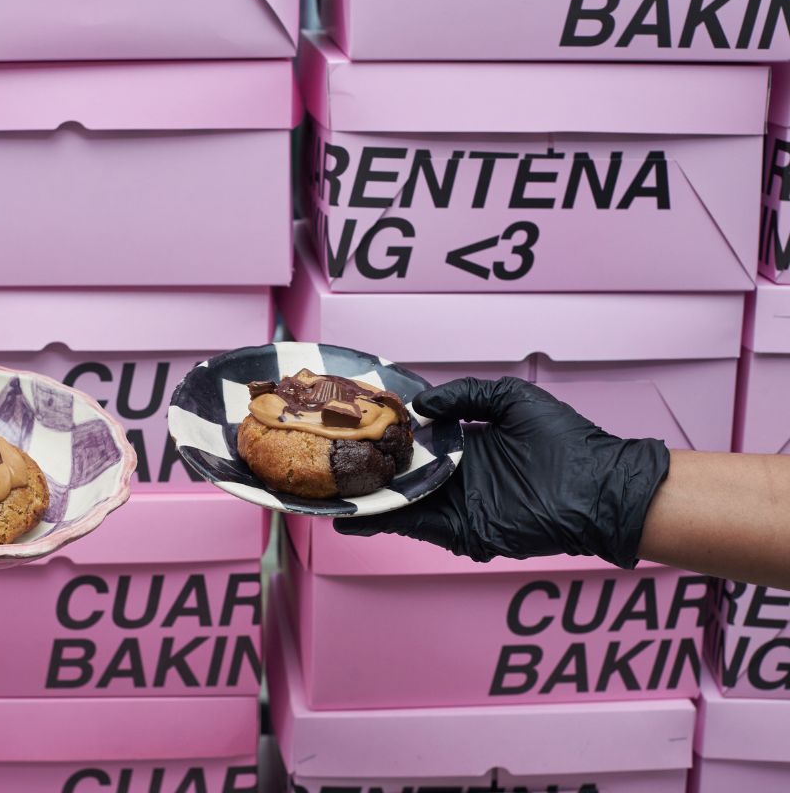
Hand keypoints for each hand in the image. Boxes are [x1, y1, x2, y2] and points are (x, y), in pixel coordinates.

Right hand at [337, 377, 669, 568]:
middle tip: (330, 453)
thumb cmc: (566, 441)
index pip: (418, 438)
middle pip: (403, 470)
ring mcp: (456, 503)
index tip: (357, 420)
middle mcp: (457, 474)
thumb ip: (466, 394)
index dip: (388, 431)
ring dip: (368, 494)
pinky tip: (353, 513)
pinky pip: (415, 524)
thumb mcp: (512, 399)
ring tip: (328, 485)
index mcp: (468, 443)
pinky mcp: (460, 530)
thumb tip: (420, 405)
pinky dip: (384, 520)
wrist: (596, 489)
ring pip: (401, 498)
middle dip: (369, 464)